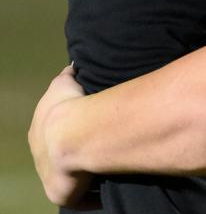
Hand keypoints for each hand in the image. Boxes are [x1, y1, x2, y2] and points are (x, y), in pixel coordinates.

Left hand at [28, 64, 100, 208]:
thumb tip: (73, 68)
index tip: (87, 127)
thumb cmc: (70, 105)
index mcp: (39, 132)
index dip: (69, 130)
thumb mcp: (65, 82)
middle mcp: (39, 157)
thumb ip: (68, 76)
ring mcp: (50, 177)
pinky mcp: (63, 194)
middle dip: (76, 153)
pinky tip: (107, 187)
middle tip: (99, 147)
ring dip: (84, 174)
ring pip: (69, 177)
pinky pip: (80, 198)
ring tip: (107, 166)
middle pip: (58, 157)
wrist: (72, 134)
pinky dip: (93, 195)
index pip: (52, 132)